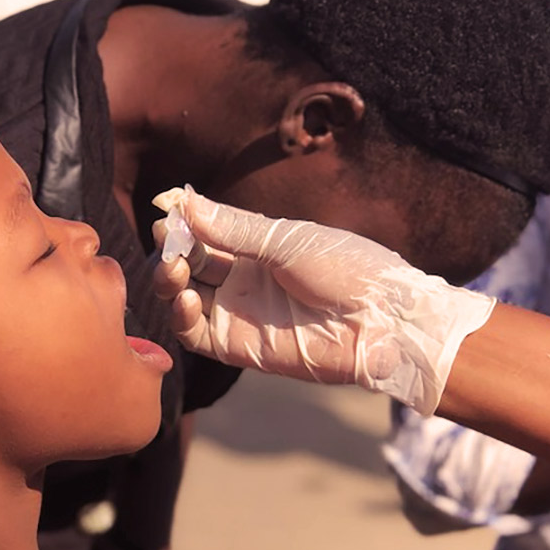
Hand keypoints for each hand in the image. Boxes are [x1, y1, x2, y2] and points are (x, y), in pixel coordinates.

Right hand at [149, 187, 494, 414]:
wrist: (382, 322)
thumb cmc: (348, 272)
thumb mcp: (289, 241)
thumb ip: (235, 229)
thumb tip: (185, 202)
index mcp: (257, 248)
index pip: (205, 234)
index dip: (182, 225)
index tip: (167, 215)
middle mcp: (243, 279)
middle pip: (189, 264)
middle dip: (171, 251)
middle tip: (167, 242)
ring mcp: (239, 313)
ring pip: (184, 298)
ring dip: (168, 281)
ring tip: (173, 269)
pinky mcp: (239, 347)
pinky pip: (195, 334)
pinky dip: (180, 316)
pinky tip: (184, 298)